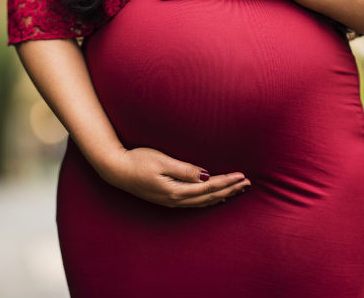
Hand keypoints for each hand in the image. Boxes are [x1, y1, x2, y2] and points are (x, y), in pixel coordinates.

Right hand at [102, 146, 251, 207]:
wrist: (116, 170)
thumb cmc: (138, 161)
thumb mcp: (162, 162)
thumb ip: (184, 170)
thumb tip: (205, 176)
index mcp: (176, 190)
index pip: (209, 187)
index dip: (227, 182)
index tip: (242, 176)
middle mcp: (176, 200)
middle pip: (210, 196)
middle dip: (230, 190)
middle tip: (247, 184)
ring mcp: (172, 202)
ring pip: (204, 201)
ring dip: (222, 195)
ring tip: (238, 190)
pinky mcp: (168, 199)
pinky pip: (195, 202)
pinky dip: (209, 200)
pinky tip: (216, 197)